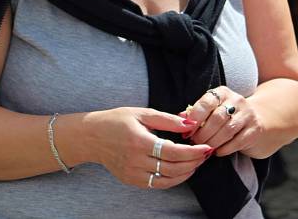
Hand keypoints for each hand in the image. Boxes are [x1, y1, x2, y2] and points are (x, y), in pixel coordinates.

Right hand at [85, 107, 210, 189]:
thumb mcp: (142, 113)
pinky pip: (156, 185)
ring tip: (197, 162)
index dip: (193, 152)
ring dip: (186, 173)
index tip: (206, 147)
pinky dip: (172, 180)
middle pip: (172, 168)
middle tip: (206, 154)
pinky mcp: (130, 180)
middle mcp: (135, 161)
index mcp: (139, 141)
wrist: (91, 137)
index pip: (173, 152)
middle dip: (193, 162)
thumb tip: (191, 123)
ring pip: (166, 180)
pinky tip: (182, 171)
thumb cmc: (117, 120)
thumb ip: (167, 120)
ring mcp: (132, 173)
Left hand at [181, 87, 264, 157]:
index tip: (186, 132)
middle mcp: (237, 100)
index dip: (194, 118)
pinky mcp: (255, 130)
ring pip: (227, 130)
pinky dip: (224, 149)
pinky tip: (217, 151)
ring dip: (212, 142)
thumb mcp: (212, 111)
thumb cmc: (226, 117)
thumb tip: (180, 118)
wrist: (257, 121)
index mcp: (223, 93)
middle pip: (217, 118)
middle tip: (194, 143)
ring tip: (204, 148)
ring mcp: (248, 115)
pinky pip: (237, 142)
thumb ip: (196, 113)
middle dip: (202, 134)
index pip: (207, 102)